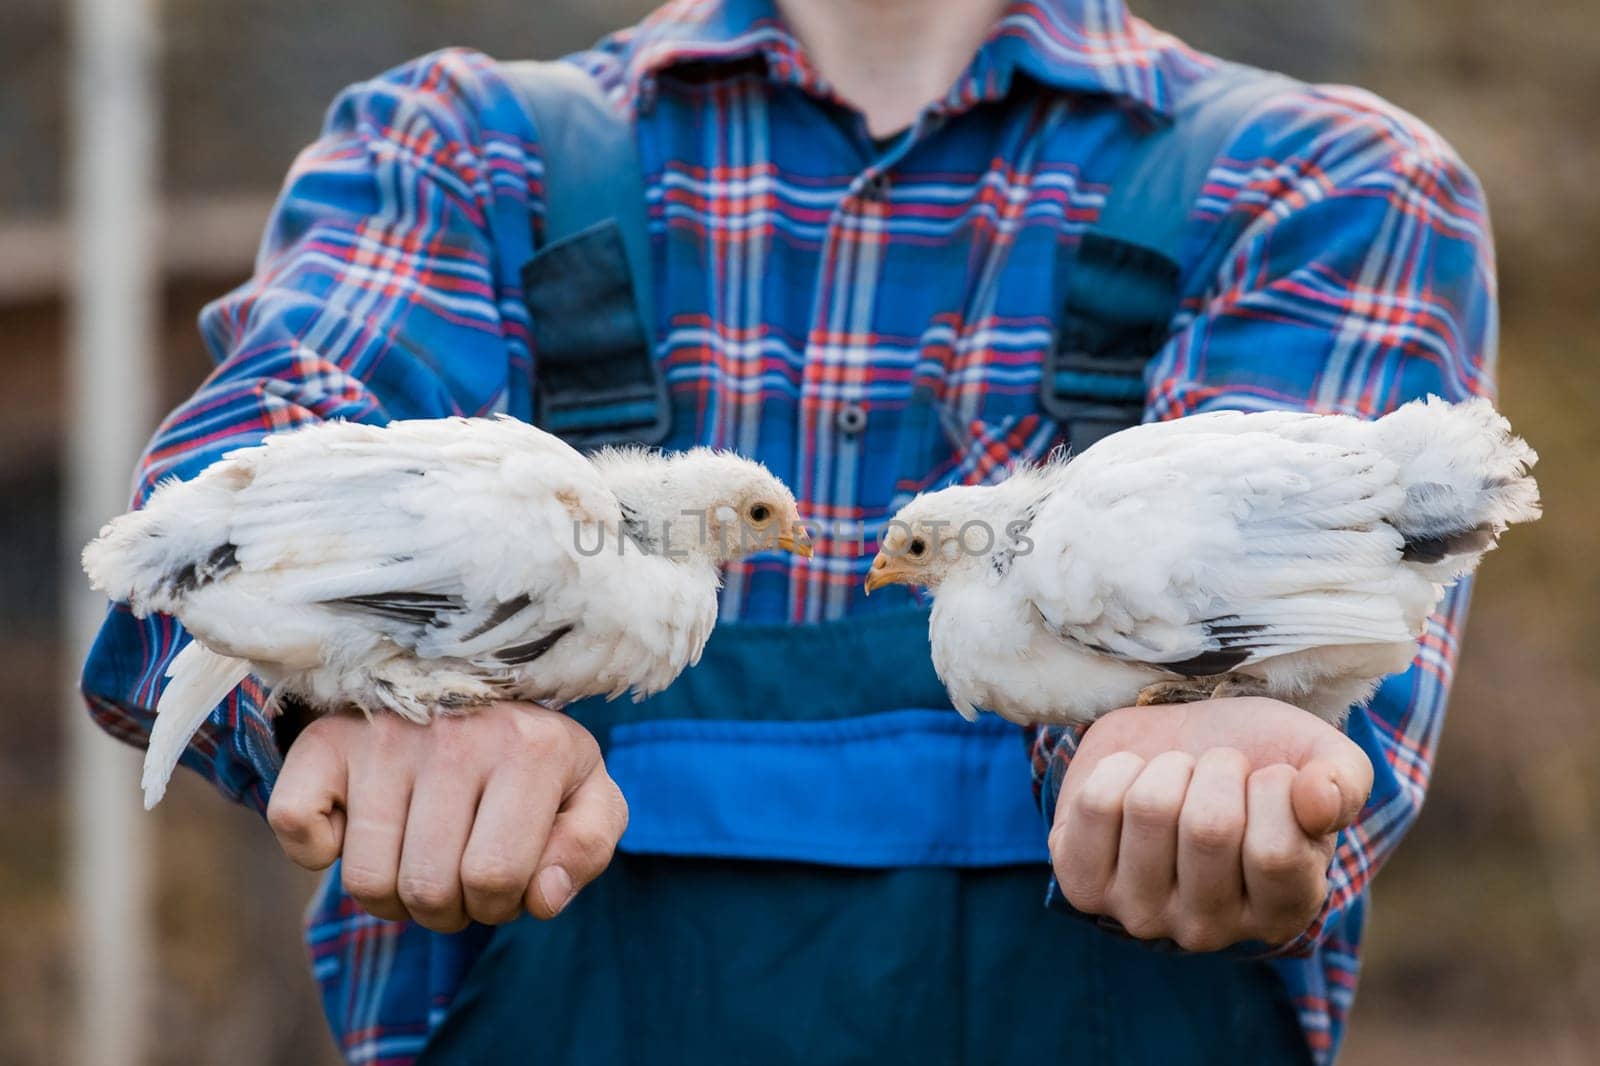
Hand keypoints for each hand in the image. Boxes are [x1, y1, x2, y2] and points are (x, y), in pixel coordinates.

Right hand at [266, 702, 625, 932]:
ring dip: (391, 896)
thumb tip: (542, 898)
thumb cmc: (531, 760)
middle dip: (447, 909)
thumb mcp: (585, 793)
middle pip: (427, 890)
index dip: (498, 904)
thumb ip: (586, 846)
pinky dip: (318, 852)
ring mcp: (386, 734)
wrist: (469, 685)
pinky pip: (294, 825)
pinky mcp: (326, 738)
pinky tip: (358, 826)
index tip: (503, 877)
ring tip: (418, 855)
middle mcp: (456, 734)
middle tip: (457, 873)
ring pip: (366, 880)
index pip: (495, 878)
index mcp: (532, 748)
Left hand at [1048, 697, 1372, 951]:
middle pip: (1208, 828)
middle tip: (1217, 772)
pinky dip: (1118, 768)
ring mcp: (1141, 914)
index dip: (1273, 787)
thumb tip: (1318, 798)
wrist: (1178, 736)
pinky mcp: (1083, 883)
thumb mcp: (1318, 759)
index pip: (1275, 854)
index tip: (1270, 777)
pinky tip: (1134, 782)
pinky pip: (1096, 804)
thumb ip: (1344, 781)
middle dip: (1217, 768)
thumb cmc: (1257, 757)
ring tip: (1178, 776)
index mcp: (1282, 911)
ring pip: (1150, 809)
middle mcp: (1210, 930)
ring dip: (1169, 766)